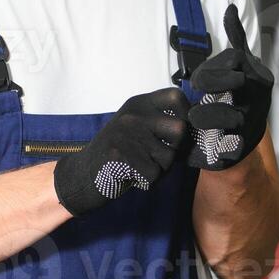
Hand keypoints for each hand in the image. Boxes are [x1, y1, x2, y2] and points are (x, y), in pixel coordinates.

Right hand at [53, 87, 190, 216]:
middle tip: (156, 158)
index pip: (176, 96)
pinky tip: (131, 177)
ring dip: (159, 170)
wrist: (81, 175)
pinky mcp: (118, 157)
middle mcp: (132, 115)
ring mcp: (124, 135)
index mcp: (137, 104)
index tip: (175, 133)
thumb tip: (198, 126)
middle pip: (179, 129)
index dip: (186, 114)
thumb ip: (160, 123)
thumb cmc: (116, 154)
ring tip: (139, 168)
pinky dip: (146, 182)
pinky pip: (153, 174)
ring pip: (169, 157)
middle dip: (174, 150)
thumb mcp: (134, 128)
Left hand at [187, 5, 272, 170]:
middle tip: (197, 89)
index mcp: (258, 77)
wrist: (241, 140)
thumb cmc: (235, 97)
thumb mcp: (237, 67)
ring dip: (209, 115)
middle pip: (238, 82)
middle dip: (215, 82)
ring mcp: (251, 124)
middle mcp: (259, 99)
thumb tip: (231, 8)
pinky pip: (229, 146)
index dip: (213, 66)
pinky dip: (214, 144)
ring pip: (232, 116)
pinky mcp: (241, 148)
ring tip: (193, 116)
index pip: (235, 59)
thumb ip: (236, 39)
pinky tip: (201, 142)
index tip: (197, 78)